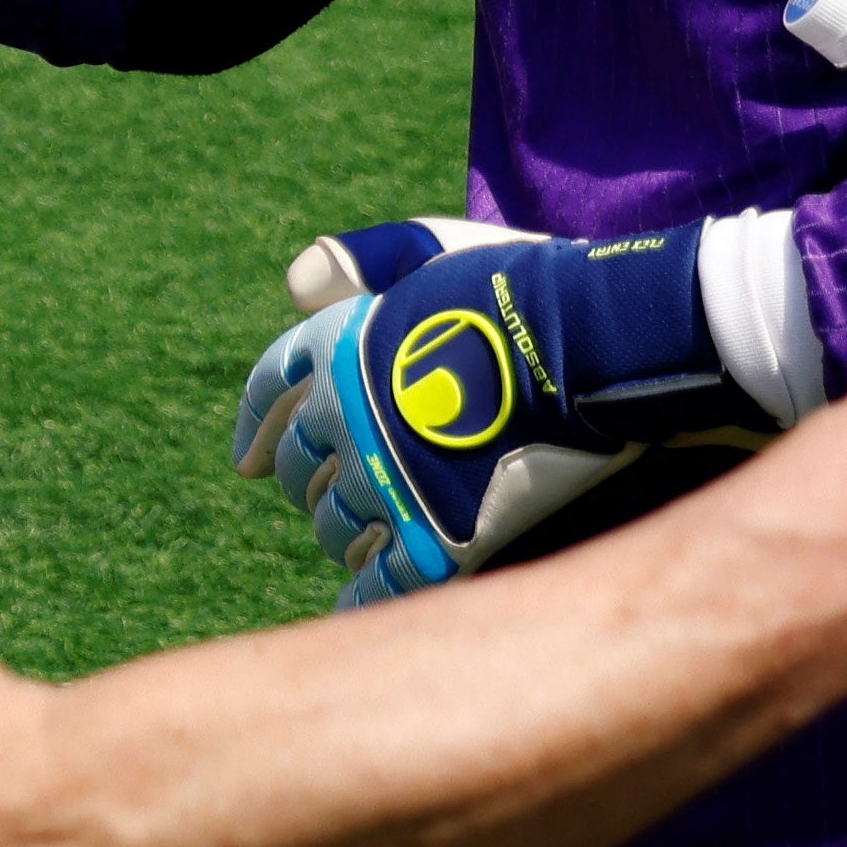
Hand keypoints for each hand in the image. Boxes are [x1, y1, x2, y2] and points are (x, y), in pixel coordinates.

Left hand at [234, 220, 753, 605]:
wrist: (596, 347)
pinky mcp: (436, 538)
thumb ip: (361, 260)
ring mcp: (388, 484)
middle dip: (311, 482)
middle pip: (301, 470)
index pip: (269, 393)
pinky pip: (380, 585)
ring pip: (336, 529)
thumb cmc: (524, 290)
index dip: (256, 428)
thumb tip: (296, 287)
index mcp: (335, 350)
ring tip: (369, 537)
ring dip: (344, 534)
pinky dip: (368, 595)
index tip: (250, 462)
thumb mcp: (431, 246)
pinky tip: (369, 600)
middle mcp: (345, 422)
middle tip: (328, 497)